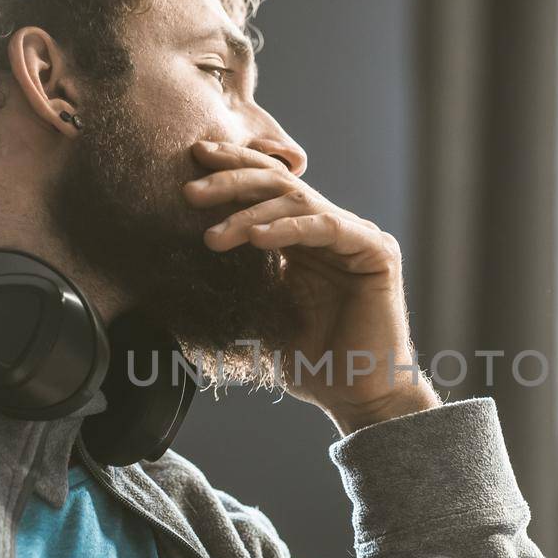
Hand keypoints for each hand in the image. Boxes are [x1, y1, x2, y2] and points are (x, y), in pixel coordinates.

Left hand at [186, 140, 440, 434]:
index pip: (267, 191)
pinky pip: (327, 228)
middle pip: (280, 185)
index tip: (192, 159)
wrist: (360, 398)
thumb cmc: (315, 365)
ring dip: (250, 212)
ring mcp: (357, 238)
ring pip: (298, 202)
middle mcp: (332, 230)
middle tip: (190, 189)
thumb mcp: (262, 316)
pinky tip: (256, 236)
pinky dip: (290, 229)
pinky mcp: (376, 253)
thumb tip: (182, 273)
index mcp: (306, 240)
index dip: (232, 170)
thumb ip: (240, 282)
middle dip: (233, 180)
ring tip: (212, 235)